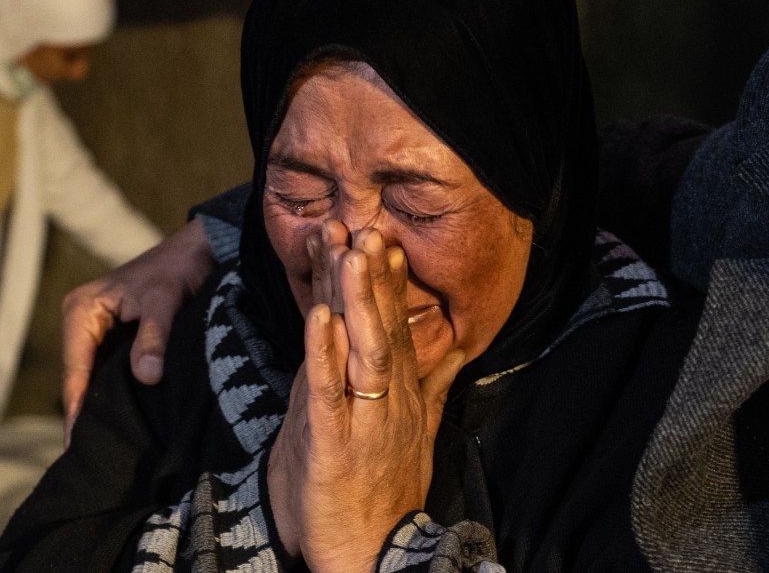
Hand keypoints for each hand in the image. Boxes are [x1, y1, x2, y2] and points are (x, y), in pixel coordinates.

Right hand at [61, 218, 214, 446]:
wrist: (201, 250)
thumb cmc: (179, 269)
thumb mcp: (165, 300)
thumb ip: (154, 337)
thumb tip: (146, 376)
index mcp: (81, 310)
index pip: (75, 368)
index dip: (78, 405)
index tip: (76, 442)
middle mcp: (85, 322)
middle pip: (82, 377)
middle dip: (87, 412)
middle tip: (92, 456)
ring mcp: (101, 331)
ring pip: (99, 377)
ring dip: (105, 404)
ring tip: (109, 446)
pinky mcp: (121, 337)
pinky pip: (115, 371)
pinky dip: (121, 392)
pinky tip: (129, 420)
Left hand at [268, 222, 464, 569]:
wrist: (370, 555)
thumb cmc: (376, 489)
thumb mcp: (406, 429)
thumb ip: (423, 383)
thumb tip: (447, 348)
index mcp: (400, 394)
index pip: (397, 328)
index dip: (390, 283)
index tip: (385, 239)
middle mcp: (391, 400)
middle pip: (384, 328)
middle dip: (376, 277)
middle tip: (370, 228)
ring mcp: (366, 420)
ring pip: (365, 351)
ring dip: (358, 301)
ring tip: (352, 254)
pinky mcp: (337, 445)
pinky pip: (331, 393)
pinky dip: (325, 354)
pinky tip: (321, 317)